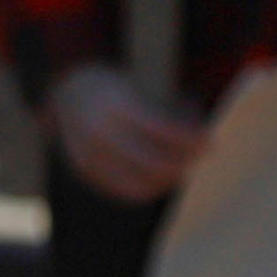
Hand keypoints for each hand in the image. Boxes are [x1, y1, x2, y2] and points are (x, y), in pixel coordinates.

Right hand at [49, 63, 208, 203]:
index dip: (189, 139)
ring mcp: (88, 155)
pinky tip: (163, 177)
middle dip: (183, 162)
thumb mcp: (137, 86)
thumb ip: (166, 109)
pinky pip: (124, 190)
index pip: (161, 129)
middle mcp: (98, 133)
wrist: (66, 91)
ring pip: (140, 181)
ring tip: (183, 166)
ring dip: (169, 178)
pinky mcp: (85, 171)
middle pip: (153, 161)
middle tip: (201, 156)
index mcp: (112, 106)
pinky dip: (149, 187)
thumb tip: (200, 132)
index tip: (210, 140)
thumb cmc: (113, 87)